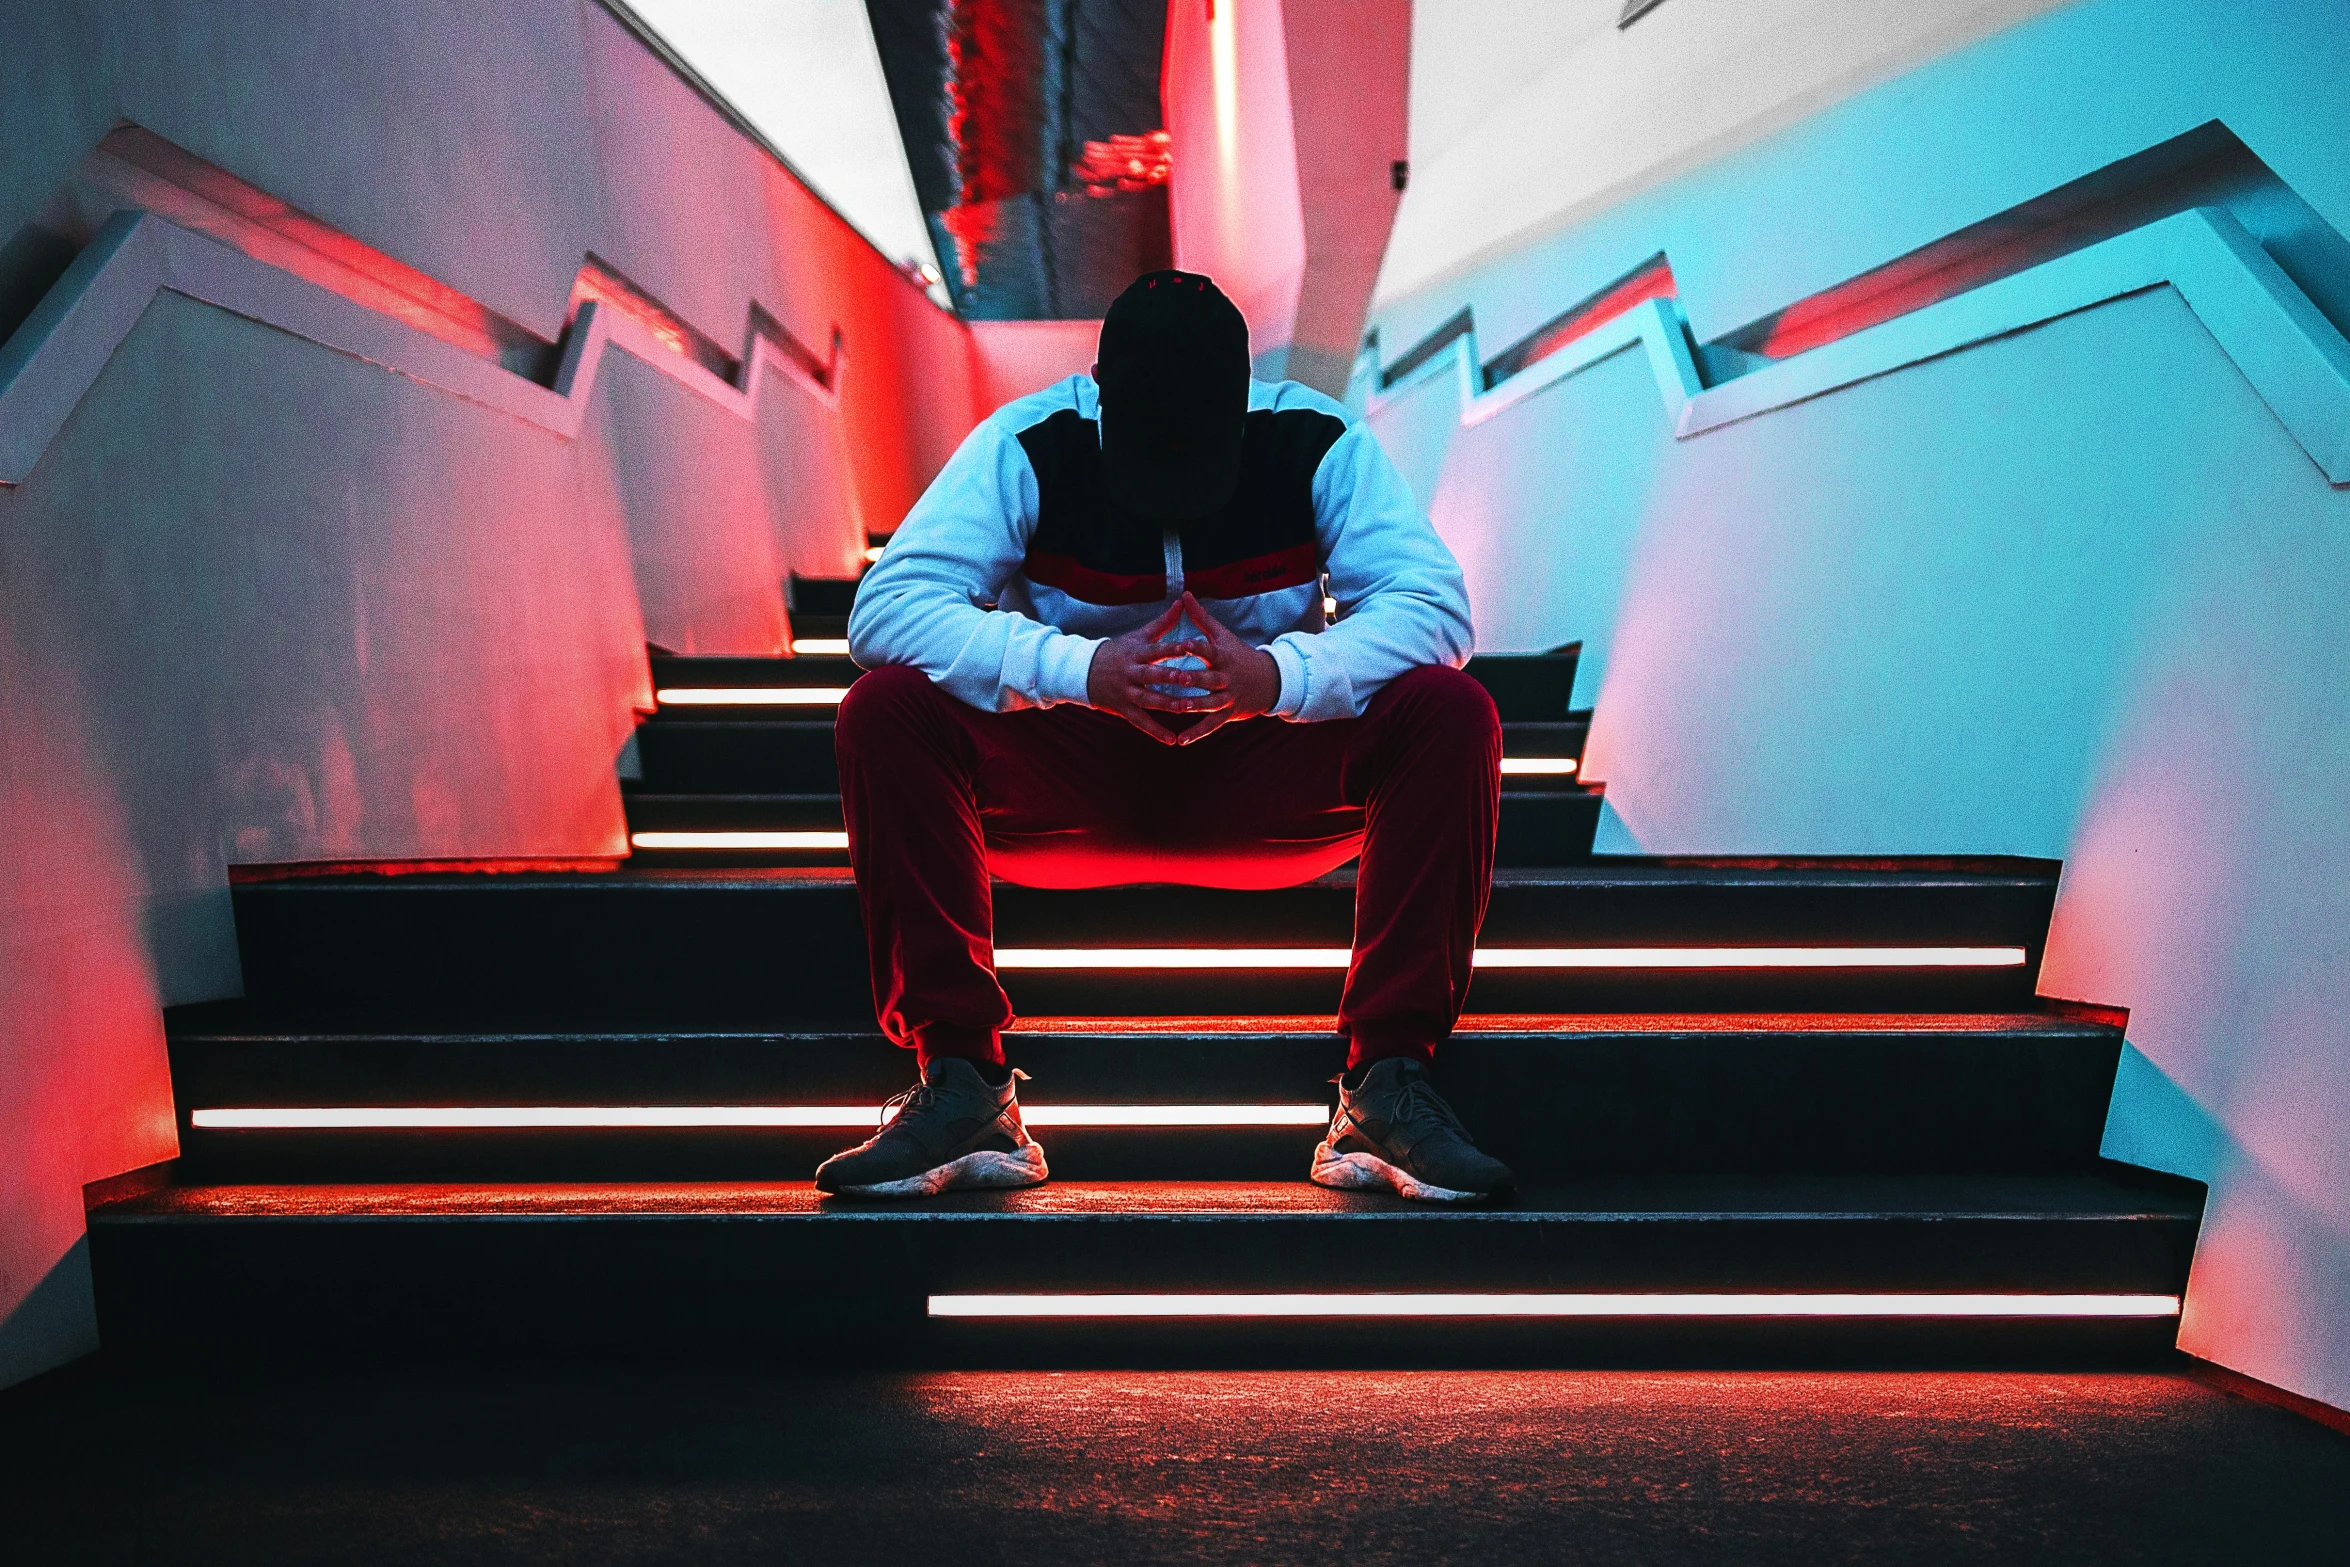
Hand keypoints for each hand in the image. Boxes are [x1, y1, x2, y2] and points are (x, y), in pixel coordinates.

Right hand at [1086, 598, 1225, 743]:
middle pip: (1151, 675)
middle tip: (1189, 678)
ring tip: (1186, 709)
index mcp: (1137, 653)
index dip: (1172, 648)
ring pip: (1148, 700)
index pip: (1156, 649)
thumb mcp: (1138, 636)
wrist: (1083, 671)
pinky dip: (1155, 731)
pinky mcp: (1123, 709)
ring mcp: (1126, 692)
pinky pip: (1140, 722)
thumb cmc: (1118, 651)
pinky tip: (1171, 740)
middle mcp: (1131, 672)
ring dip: (1167, 705)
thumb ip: (1162, 623)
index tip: (1190, 646)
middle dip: (1169, 677)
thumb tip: (1181, 602)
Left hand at [1167, 592, 1278, 745]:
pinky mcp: (1228, 715)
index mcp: (1223, 657)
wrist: (1269, 681)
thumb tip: (1185, 594)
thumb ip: (1201, 617)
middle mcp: (1225, 678)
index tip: (1183, 642)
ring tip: (1179, 707)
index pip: (1209, 650)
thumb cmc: (1238, 654)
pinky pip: (1211, 725)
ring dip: (1195, 705)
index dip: (1197, 646)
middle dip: (1195, 678)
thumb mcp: (1222, 635)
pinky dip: (1197, 733)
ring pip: (1210, 703)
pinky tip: (1181, 740)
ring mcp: (1227, 698)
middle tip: (1179, 677)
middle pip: (1209, 679)